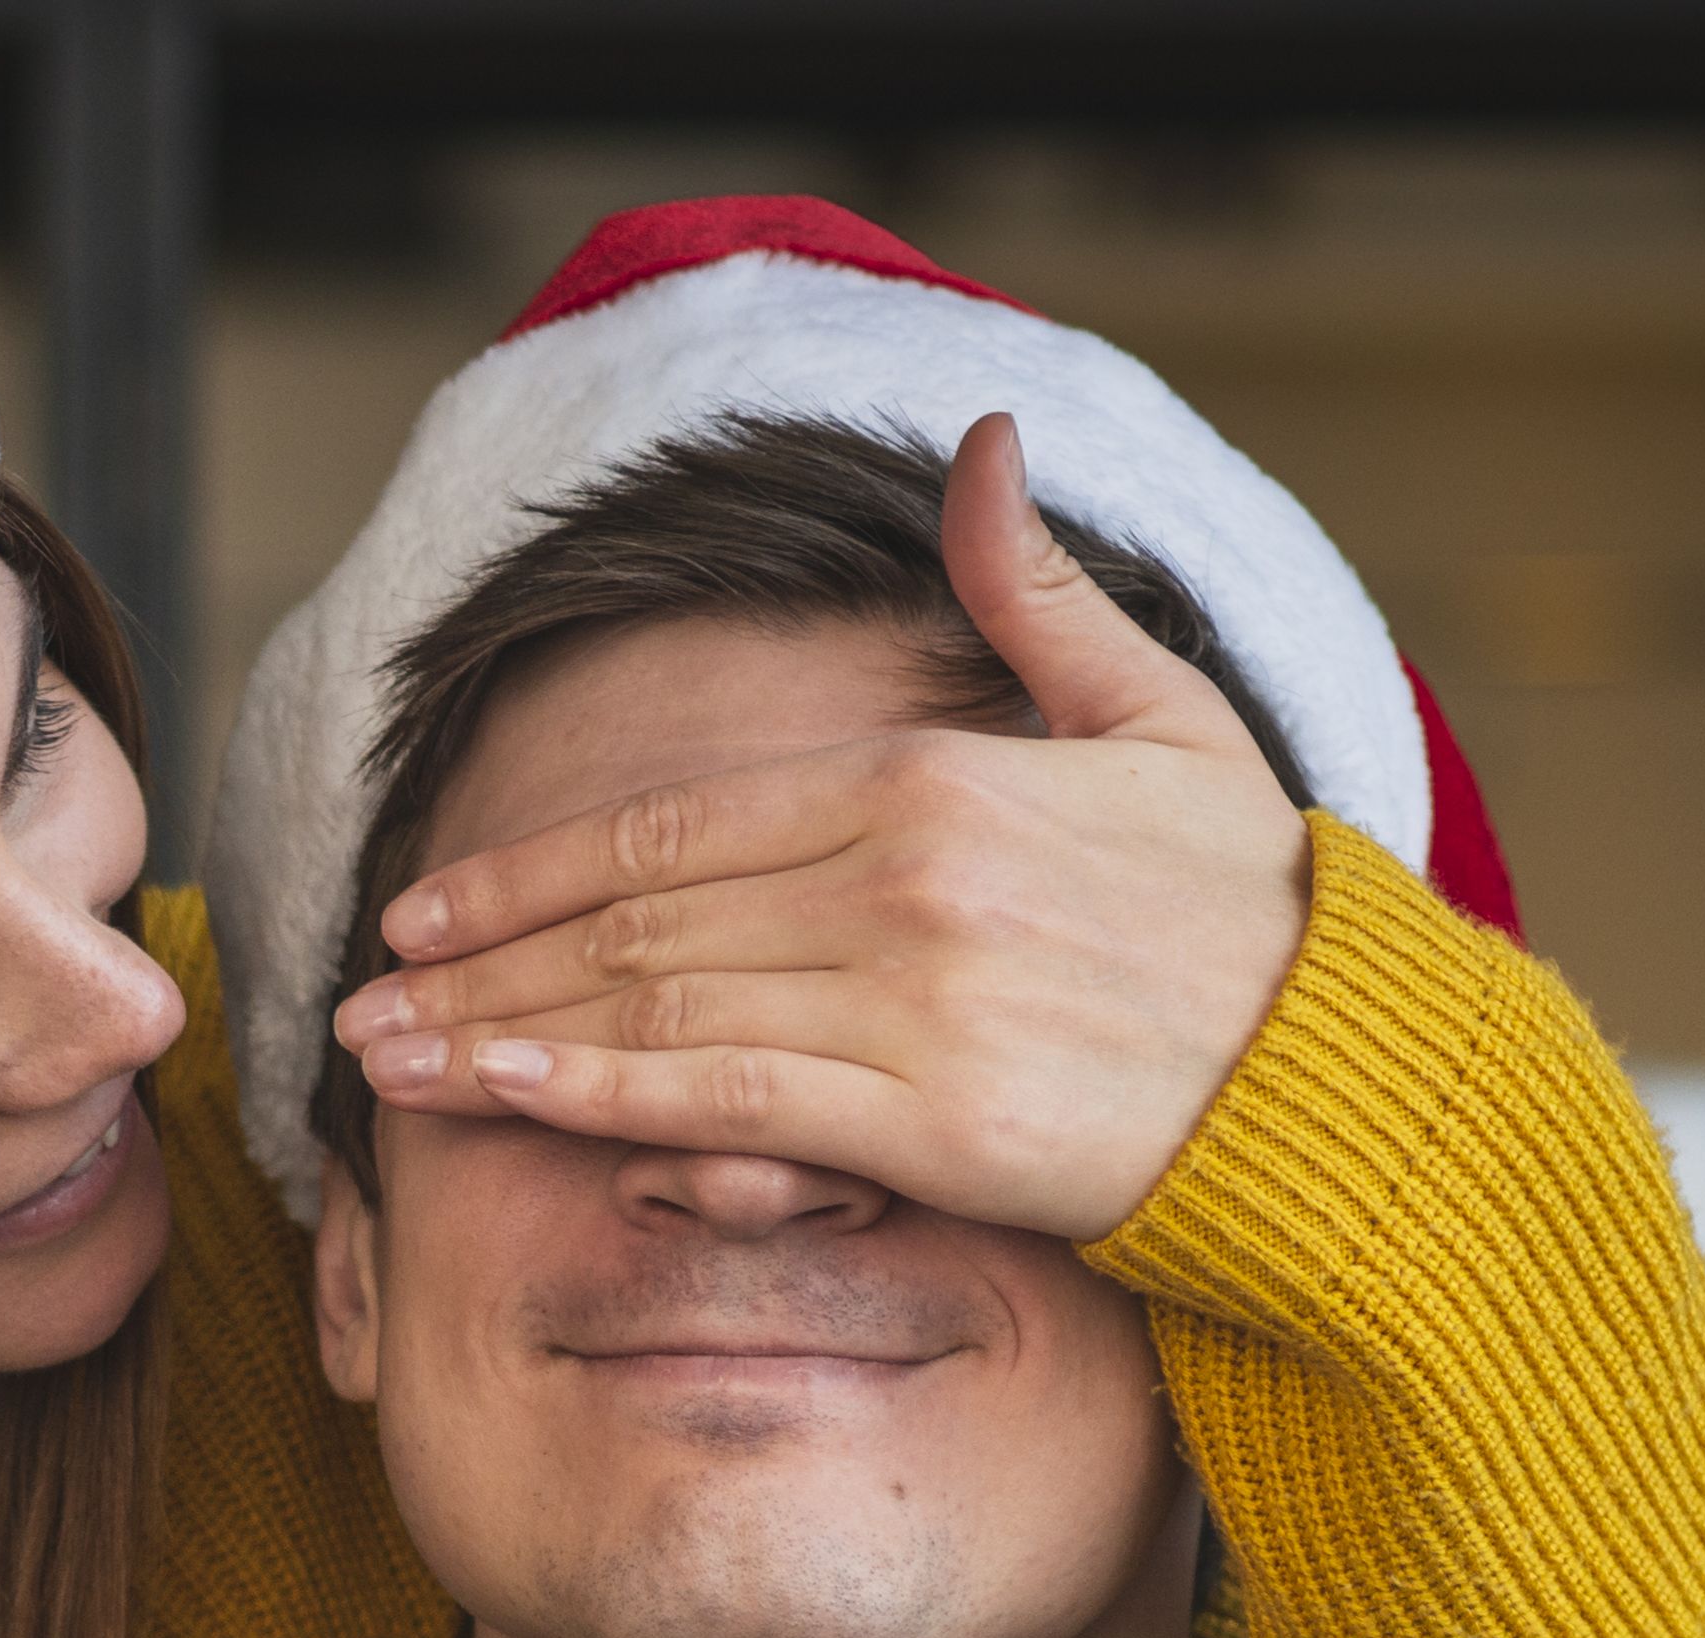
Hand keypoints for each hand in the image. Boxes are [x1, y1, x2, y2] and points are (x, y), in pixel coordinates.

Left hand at [325, 413, 1316, 1241]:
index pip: (676, 826)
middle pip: (636, 920)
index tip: (428, 905)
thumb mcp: (1158, 718)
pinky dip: (590, 1096)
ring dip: (497, 1033)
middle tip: (360, 999)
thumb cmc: (1252, 911)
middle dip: (479, 960)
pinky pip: (719, 1102)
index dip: (531, 869)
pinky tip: (493, 1096)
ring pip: (651, 1008)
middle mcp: (897, 882)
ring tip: (382, 1066)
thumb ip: (1040, 597)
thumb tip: (979, 449)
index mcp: (927, 782)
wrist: (1344, 1075)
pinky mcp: (926, 1121)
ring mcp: (907, 1002)